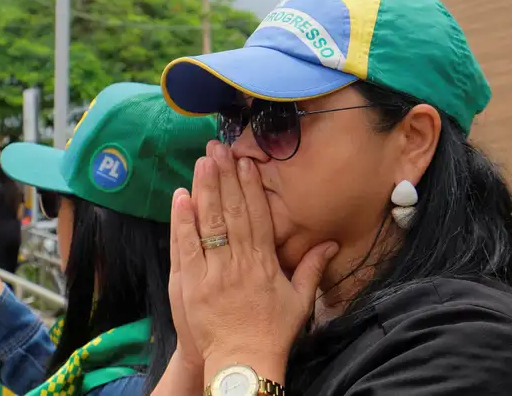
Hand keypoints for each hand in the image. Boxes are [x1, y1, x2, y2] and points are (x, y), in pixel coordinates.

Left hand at [172, 141, 337, 382]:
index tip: (246, 161)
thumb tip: (330, 243)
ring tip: (202, 163)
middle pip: (232, 212)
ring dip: (205, 190)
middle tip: (219, 149)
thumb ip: (312, 268)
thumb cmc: (272, 333)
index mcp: (265, 263)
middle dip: (225, 177)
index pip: (258, 216)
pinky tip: (181, 197)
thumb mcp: (299, 301)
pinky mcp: (191, 285)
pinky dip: (183, 222)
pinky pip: (186, 247)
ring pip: (209, 224)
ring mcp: (213, 273)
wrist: (243, 363)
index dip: (251, 187)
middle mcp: (239, 263)